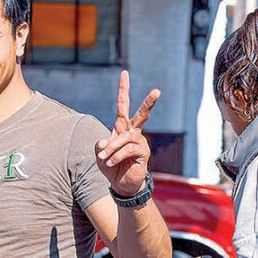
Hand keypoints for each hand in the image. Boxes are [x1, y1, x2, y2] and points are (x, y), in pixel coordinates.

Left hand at [95, 70, 160, 195]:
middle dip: (149, 103)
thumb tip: (106, 142)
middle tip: (157, 91)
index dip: (123, 89)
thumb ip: (100, 145)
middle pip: (142, 114)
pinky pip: (127, 149)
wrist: (121, 184)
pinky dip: (116, 156)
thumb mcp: (100, 153)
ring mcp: (140, 143)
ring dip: (112, 148)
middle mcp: (133, 132)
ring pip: (125, 137)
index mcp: (122, 128)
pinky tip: (110, 163)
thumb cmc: (111, 166)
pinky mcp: (143, 154)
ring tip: (104, 158)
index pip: (123, 105)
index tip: (124, 73)